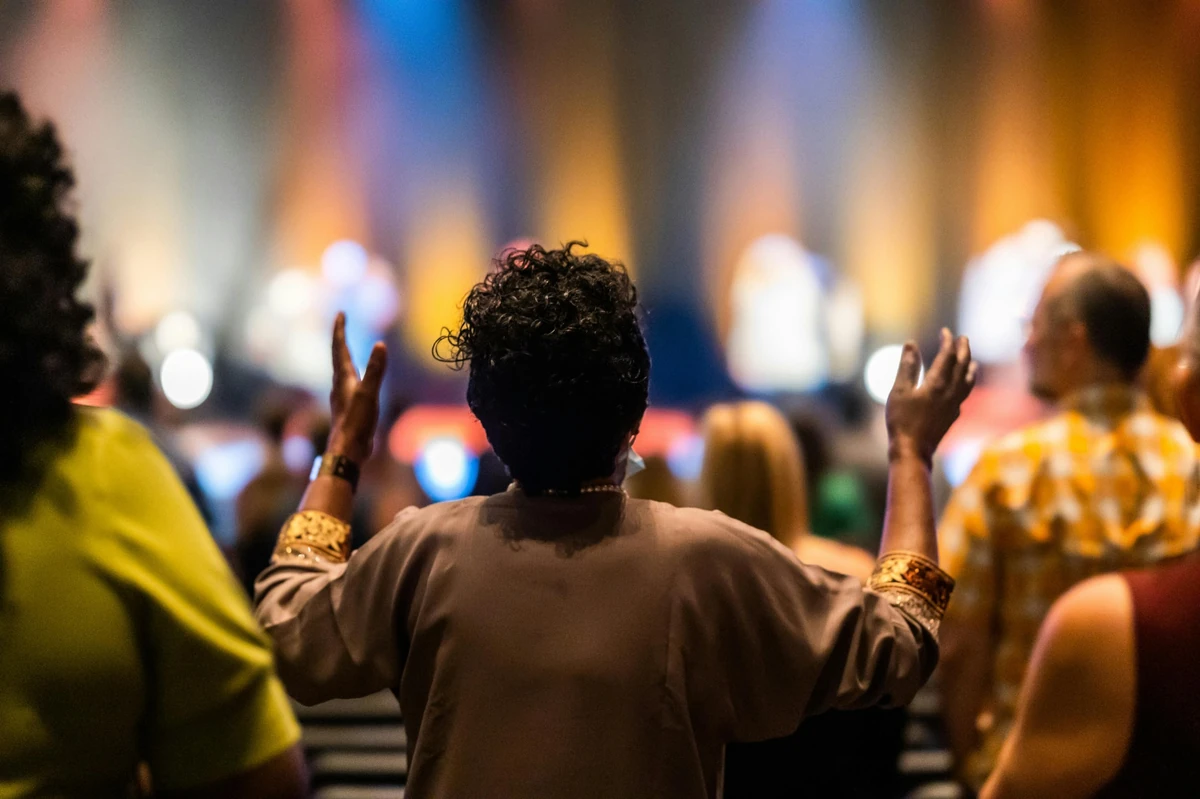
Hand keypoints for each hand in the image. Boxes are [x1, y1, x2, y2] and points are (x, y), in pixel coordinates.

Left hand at [326, 312, 387, 463]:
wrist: (348, 450)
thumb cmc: (356, 423)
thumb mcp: (369, 394)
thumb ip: (375, 370)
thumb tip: (380, 345)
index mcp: (343, 378)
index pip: (340, 348)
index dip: (340, 330)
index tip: (340, 314)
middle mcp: (340, 384)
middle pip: (338, 356)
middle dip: (340, 339)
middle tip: (341, 324)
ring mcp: (344, 396)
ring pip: (342, 371)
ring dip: (344, 356)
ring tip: (346, 349)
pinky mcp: (350, 407)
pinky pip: (350, 383)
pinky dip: (353, 373)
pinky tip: (355, 381)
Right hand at [885, 328, 976, 464]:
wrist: (913, 450)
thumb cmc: (902, 420)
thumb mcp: (899, 391)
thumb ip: (907, 366)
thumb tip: (911, 344)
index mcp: (937, 383)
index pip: (948, 356)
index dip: (948, 342)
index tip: (945, 331)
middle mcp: (950, 392)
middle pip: (962, 366)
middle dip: (964, 350)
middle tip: (963, 338)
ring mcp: (954, 405)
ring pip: (968, 381)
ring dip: (970, 367)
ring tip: (972, 361)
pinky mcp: (953, 416)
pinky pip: (965, 394)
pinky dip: (967, 384)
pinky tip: (963, 387)